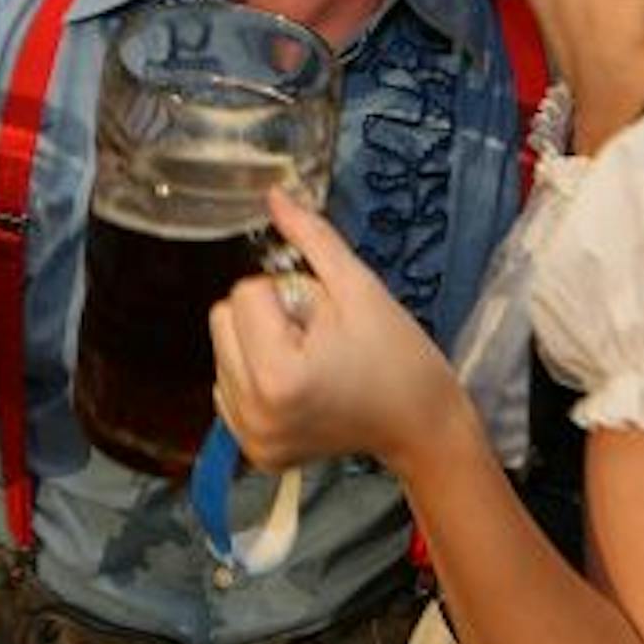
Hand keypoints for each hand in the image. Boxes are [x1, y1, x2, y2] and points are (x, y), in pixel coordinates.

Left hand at [208, 191, 464, 473]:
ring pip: (221, 352)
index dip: (290, 293)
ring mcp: (251, 437)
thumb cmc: (398, 355)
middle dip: (266, 317)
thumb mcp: (359, 287)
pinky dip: (258, 378)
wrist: (422, 424)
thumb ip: (311, 237)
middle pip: (222, 320)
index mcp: (278, 375)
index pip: (245, 293)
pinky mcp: (254, 450)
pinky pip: (228, 387)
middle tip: (317, 339)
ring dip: (259, 345)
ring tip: (311, 364)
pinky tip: (300, 387)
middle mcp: (253, 412)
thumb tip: (273, 194)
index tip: (325, 319)